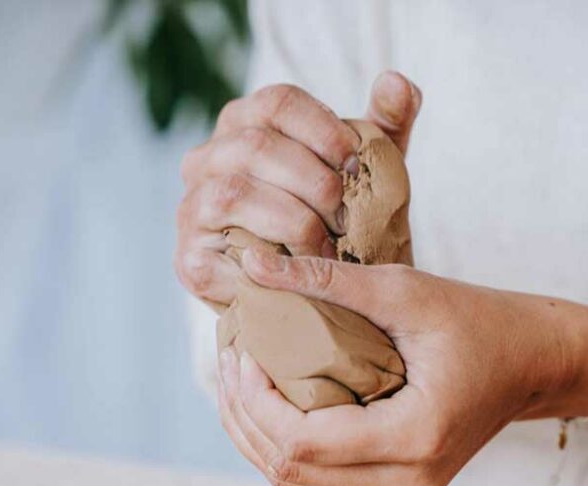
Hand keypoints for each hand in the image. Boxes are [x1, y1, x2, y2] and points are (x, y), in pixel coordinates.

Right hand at [175, 71, 421, 305]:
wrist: (316, 302)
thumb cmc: (338, 227)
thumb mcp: (365, 175)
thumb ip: (386, 127)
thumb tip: (398, 82)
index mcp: (243, 125)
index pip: (278, 102)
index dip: (323, 128)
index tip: (355, 164)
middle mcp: (207, 160)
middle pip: (257, 146)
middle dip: (314, 181)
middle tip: (347, 216)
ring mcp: (192, 209)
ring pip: (236, 192)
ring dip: (294, 219)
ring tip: (330, 246)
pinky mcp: (189, 260)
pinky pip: (227, 247)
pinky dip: (272, 259)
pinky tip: (305, 271)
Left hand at [217, 249, 587, 485]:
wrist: (533, 365)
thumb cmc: (481, 322)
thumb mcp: (408, 292)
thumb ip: (330, 280)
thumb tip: (251, 267)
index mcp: (415, 438)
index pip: (302, 442)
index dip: (255, 401)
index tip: (239, 351)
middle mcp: (407, 484)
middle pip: (289, 471)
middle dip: (244, 417)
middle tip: (227, 362)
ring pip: (297, 482)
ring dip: (257, 434)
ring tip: (239, 379)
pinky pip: (319, 481)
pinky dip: (284, 445)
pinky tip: (271, 402)